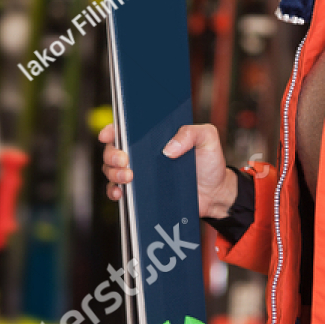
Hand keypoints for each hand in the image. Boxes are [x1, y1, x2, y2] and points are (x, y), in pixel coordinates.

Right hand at [98, 122, 240, 217]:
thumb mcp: (208, 139)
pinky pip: (119, 192)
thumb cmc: (210, 163)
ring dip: (113, 173)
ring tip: (128, 177)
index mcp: (154, 137)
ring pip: (112, 171)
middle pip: (113, 150)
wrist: (215, 193)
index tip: (108, 135)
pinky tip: (121, 193)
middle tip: (124, 160)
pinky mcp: (141, 193)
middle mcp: (142, 154)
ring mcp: (140, 174)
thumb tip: (168, 148)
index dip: (112, 130)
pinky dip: (114, 192)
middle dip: (112, 154)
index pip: (126, 129)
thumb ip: (192, 133)